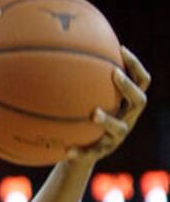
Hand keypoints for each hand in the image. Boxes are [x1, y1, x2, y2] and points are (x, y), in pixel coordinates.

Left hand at [67, 46, 149, 163]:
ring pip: (119, 128)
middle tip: (114, 74)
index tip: (121, 49)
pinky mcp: (101, 153)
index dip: (135, 66)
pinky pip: (92, 152)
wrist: (78, 153)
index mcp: (125, 105)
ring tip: (94, 114)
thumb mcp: (83, 99)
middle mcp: (126, 119)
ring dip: (108, 119)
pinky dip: (80, 151)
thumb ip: (79, 80)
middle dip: (128, 86)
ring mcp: (116, 137)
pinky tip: (67, 151)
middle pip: (139, 101)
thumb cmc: (80, 118)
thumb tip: (60, 47)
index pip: (140, 82)